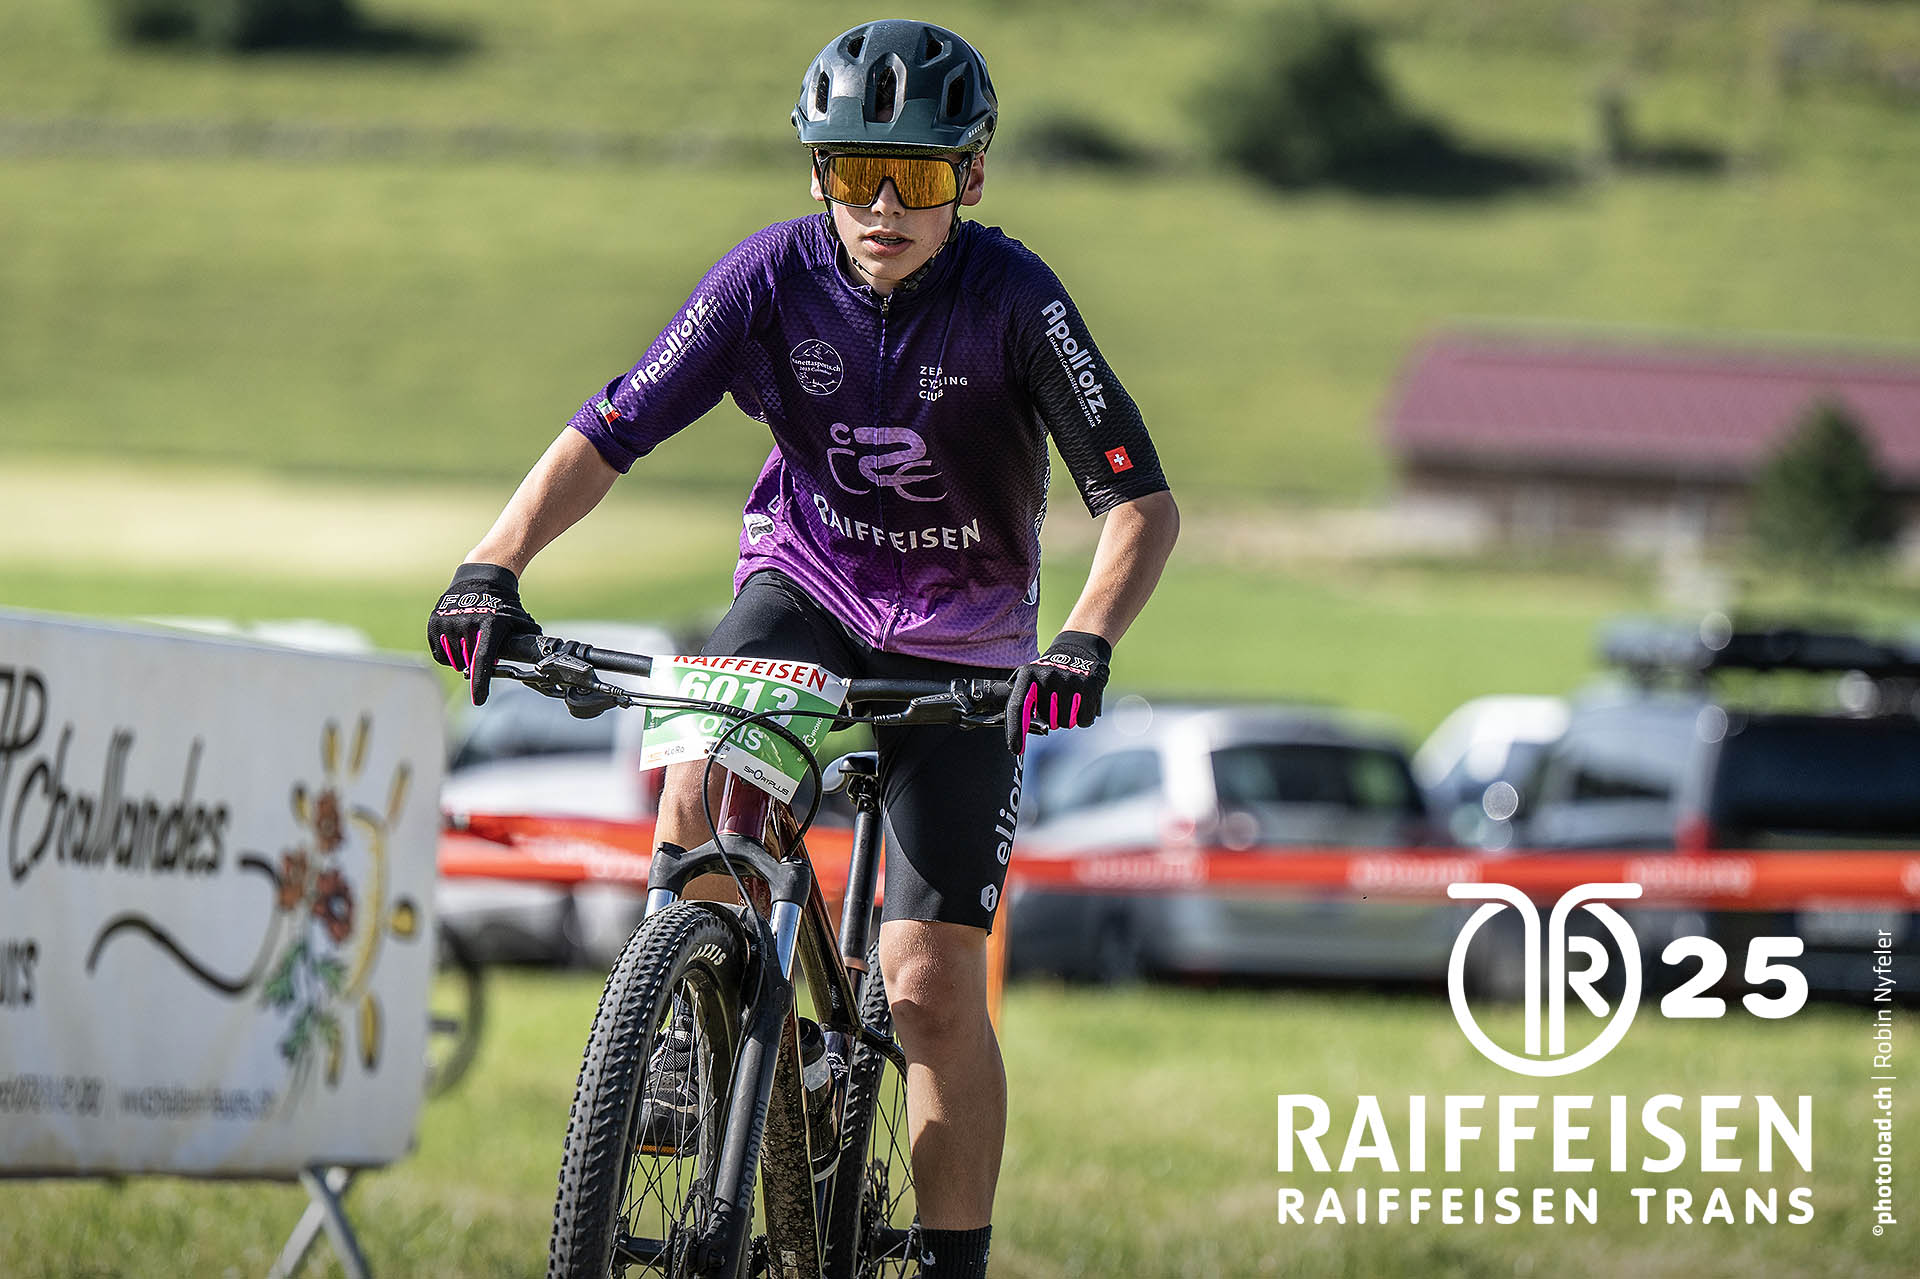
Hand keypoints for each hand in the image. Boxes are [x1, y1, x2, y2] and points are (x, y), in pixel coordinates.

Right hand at [427, 562, 539, 704]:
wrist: (479, 579)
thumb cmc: (502, 603)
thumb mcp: (518, 617)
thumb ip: (528, 636)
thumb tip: (545, 653)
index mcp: (489, 625)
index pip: (482, 659)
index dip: (481, 682)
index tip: (479, 700)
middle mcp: (467, 622)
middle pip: (468, 662)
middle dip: (476, 664)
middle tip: (482, 651)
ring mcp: (448, 622)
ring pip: (452, 660)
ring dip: (461, 660)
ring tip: (471, 643)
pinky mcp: (434, 622)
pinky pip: (440, 653)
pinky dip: (448, 654)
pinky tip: (458, 642)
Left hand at [1005, 630, 1111, 755]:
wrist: (1080, 648)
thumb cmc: (1050, 671)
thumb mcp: (1030, 676)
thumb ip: (1020, 699)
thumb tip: (1011, 727)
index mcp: (1028, 676)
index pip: (1018, 707)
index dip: (1015, 731)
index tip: (1015, 749)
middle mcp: (1047, 677)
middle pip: (1046, 721)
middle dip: (1051, 718)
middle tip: (1056, 702)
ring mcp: (1069, 681)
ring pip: (1065, 722)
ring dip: (1067, 718)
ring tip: (1069, 700)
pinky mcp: (1088, 686)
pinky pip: (1083, 720)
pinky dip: (1083, 718)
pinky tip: (1081, 702)